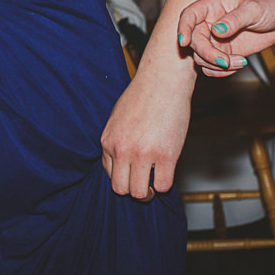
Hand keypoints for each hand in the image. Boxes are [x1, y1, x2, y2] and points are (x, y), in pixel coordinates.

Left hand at [100, 66, 190, 198]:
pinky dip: (165, 184)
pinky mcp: (166, 156)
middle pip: (121, 189)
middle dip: (132, 189)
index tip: (133, 173)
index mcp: (108, 141)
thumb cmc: (142, 95)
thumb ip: (116, 139)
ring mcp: (143, 154)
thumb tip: (120, 160)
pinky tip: (167, 172)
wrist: (162, 80)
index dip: (122, 176)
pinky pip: (164, 185)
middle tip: (144, 184)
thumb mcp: (117, 118)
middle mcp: (122, 150)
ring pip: (140, 193)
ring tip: (154, 183)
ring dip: (149, 192)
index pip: (109, 174)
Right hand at [176, 0, 274, 76]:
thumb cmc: (267, 5)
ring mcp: (214, 39)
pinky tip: (238, 64)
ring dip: (217, 65)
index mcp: (211, 6)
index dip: (183, 28)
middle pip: (194, 42)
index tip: (185, 42)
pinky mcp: (223, 52)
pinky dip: (222, 71)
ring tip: (240, 61)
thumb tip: (217, 30)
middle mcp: (208, 23)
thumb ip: (235, 19)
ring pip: (201, 57)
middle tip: (226, 62)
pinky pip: (211, 67)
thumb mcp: (254, 9)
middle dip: (208, 54)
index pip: (189, 15)